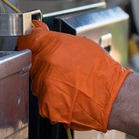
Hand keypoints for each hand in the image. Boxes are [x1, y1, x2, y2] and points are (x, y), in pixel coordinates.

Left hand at [17, 20, 131, 131]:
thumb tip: (41, 32)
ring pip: (38, 83)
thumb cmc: (101, 71)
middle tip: (62, 68)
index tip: (31, 42)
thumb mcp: (81, 44)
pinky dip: (53, 99)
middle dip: (43, 64)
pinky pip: (44, 100)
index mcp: (51, 48)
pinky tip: (68, 95)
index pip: (27, 41)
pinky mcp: (46, 106)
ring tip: (69, 83)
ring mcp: (44, 88)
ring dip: (48, 82)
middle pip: (32, 63)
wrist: (111, 97)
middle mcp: (44, 66)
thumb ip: (56, 39)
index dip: (29, 41)